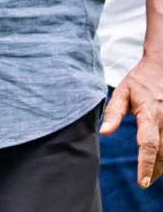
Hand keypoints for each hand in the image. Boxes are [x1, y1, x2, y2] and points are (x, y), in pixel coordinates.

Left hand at [102, 54, 162, 186]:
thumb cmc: (139, 80)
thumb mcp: (122, 92)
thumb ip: (113, 113)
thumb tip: (105, 133)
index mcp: (149, 114)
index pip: (148, 144)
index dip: (146, 164)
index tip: (142, 182)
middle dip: (154, 170)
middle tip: (144, 182)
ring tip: (152, 174)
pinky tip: (161, 160)